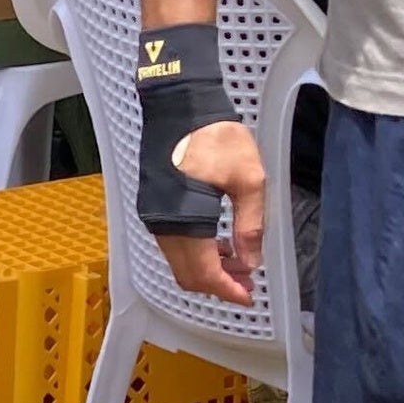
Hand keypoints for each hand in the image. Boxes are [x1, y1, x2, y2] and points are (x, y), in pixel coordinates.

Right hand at [156, 124, 268, 307]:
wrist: (179, 106)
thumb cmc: (217, 137)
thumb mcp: (249, 180)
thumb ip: (250, 226)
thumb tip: (251, 262)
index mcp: (187, 222)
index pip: (205, 274)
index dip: (228, 290)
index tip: (250, 296)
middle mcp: (164, 226)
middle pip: (187, 276)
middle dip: (218, 284)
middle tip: (248, 281)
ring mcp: (154, 217)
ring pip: (179, 263)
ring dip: (207, 270)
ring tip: (238, 261)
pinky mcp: (153, 207)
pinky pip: (173, 246)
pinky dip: (195, 254)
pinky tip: (218, 243)